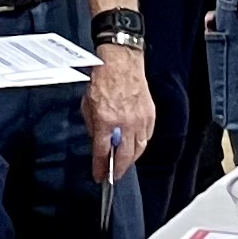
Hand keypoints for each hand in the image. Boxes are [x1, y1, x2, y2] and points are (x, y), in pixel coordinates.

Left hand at [83, 46, 153, 180]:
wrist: (121, 62)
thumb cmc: (103, 79)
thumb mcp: (88, 104)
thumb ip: (93, 126)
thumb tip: (97, 141)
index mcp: (106, 120)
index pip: (102, 152)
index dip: (100, 167)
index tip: (98, 175)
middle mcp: (125, 122)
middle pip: (124, 156)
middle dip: (118, 169)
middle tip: (113, 176)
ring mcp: (140, 119)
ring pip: (139, 149)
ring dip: (131, 159)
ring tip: (124, 164)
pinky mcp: (149, 115)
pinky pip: (147, 137)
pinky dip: (140, 145)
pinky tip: (135, 147)